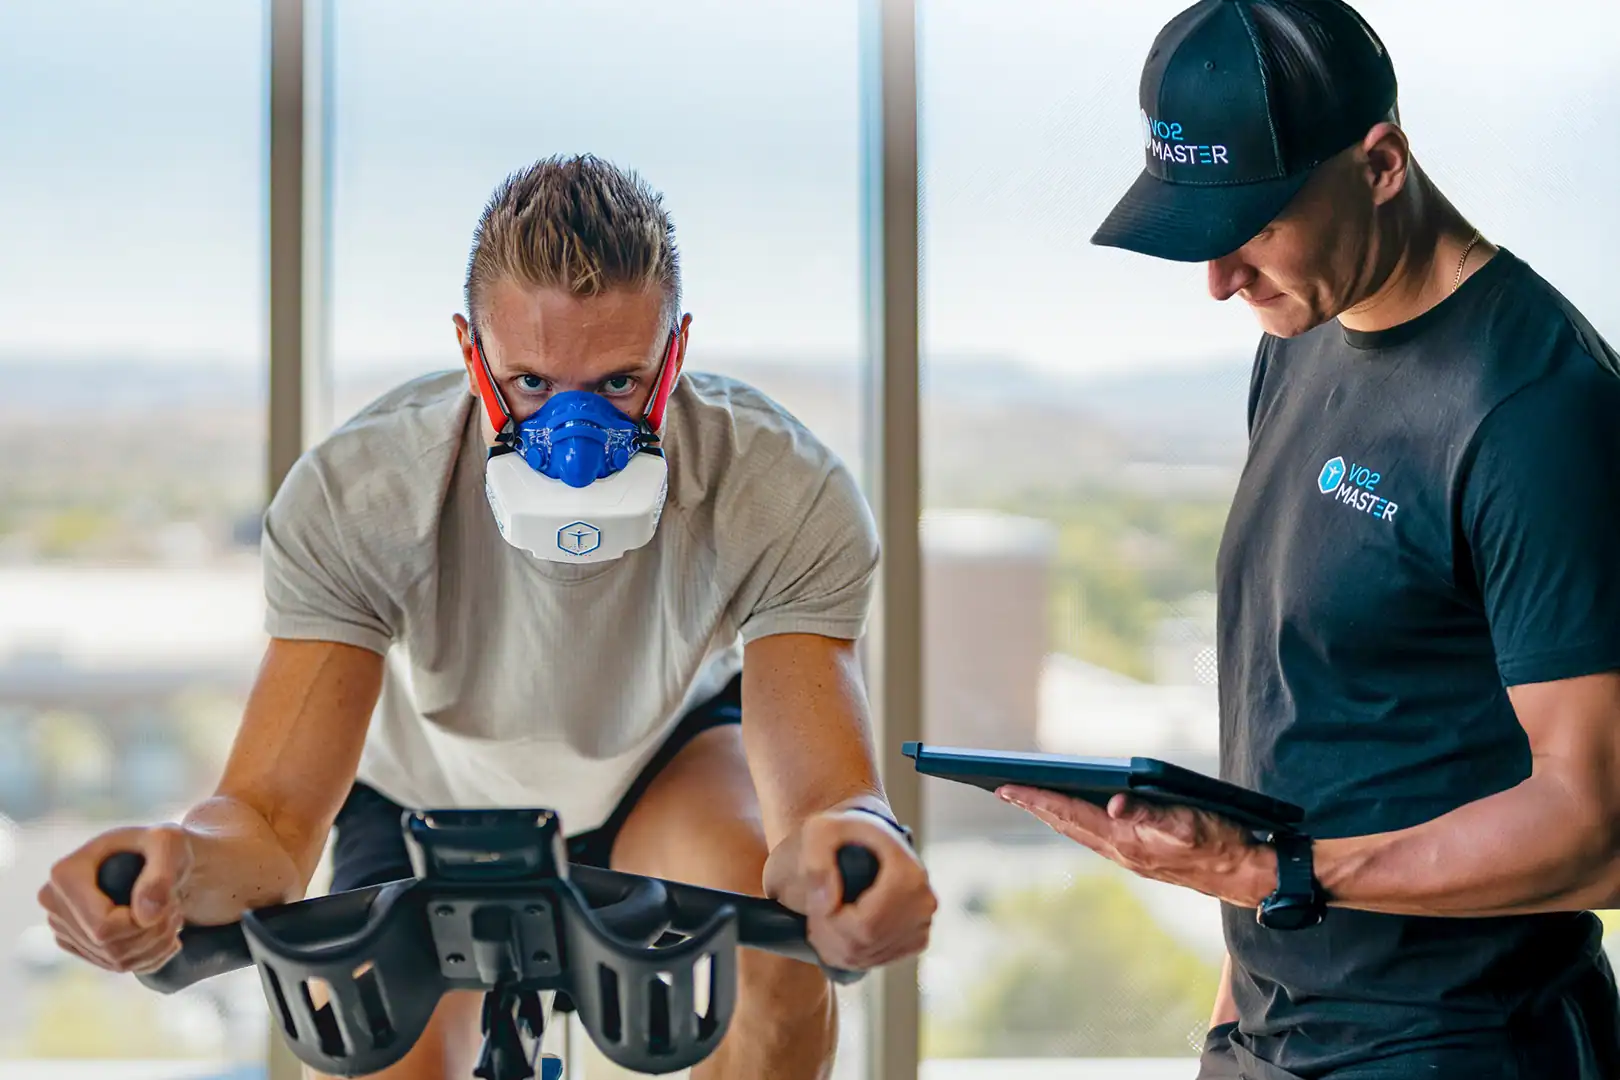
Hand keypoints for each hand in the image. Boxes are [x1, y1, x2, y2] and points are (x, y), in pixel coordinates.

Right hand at [37, 824, 194, 973]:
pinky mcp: (78, 943)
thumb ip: (161, 875)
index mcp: (66, 874)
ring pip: (116, 960)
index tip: (168, 902)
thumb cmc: (161, 846)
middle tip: (175, 909)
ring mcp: (63, 926)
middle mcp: (55, 903)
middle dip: (154, 934)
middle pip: (110, 946)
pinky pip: (116, 965)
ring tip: (170, 917)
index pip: (103, 927)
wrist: (157, 858)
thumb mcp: (169, 844)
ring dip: (156, 945)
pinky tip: (161, 933)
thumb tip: (145, 916)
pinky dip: (149, 955)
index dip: (143, 925)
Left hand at [762, 807, 936, 971]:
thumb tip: (829, 904)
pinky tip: (839, 931)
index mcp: (908, 875)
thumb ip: (815, 861)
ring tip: (822, 920)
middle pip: (865, 944)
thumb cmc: (842, 832)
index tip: (817, 904)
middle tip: (814, 914)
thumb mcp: (819, 831)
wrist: (864, 838)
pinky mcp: (917, 938)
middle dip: (829, 936)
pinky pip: (878, 961)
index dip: (831, 923)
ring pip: (868, 957)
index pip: (864, 925)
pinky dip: (850, 953)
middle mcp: (923, 902)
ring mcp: (923, 923)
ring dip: (834, 946)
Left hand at [998, 787, 1276, 907]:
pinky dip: (1076, 822)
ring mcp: (1130, 856)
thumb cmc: (1221, 842)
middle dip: (1034, 804)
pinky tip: (1072, 813)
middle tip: (1002, 788)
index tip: (1006, 787)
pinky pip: (1096, 837)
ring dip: (1052, 813)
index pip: (1070, 814)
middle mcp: (1122, 851)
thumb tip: (1113, 803)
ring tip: (1027, 797)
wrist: (1246, 873)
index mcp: (1126, 841)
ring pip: (1080, 832)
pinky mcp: (1141, 855)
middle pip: (1067, 824)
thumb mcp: (1187, 822)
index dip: (1037, 799)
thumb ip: (1150, 813)